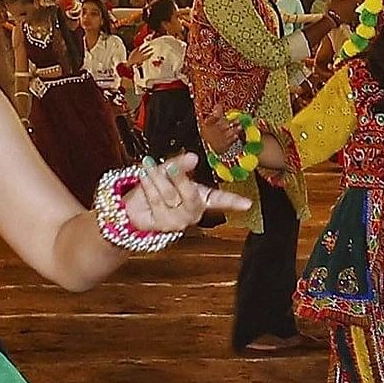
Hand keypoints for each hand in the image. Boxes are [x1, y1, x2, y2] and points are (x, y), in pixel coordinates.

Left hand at [125, 154, 250, 237]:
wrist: (135, 207)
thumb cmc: (157, 188)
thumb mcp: (170, 171)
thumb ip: (181, 164)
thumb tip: (193, 157)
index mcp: (201, 198)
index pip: (220, 200)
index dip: (234, 202)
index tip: (247, 204)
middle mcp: (193, 212)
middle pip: (191, 196)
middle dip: (180, 178)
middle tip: (172, 166)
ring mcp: (179, 221)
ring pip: (170, 196)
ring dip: (157, 179)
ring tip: (149, 167)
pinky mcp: (163, 225)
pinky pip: (157, 202)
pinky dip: (149, 187)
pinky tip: (145, 177)